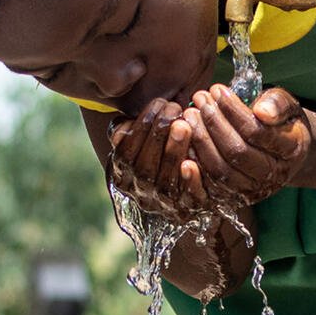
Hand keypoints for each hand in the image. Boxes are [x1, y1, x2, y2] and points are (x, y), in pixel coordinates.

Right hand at [107, 98, 207, 220]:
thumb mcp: (143, 141)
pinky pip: (188, 200)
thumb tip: (123, 125)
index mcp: (124, 176)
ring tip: (184, 125)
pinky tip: (192, 164)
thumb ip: (131, 132)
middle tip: (173, 109)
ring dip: (172, 153)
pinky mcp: (189, 211)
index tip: (158, 103)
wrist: (190, 191)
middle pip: (143, 168)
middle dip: (157, 135)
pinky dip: (189, 182)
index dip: (140, 128)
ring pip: (164, 184)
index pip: (125, 153)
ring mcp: (164, 205)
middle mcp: (140, 193)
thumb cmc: (164, 152)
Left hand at [182, 84, 310, 207]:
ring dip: (201, 141)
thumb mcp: (288, 106)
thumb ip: (278, 103)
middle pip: (238, 153)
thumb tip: (261, 111)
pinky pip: (211, 186)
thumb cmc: (282, 122)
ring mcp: (255, 190)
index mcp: (292, 150)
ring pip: (222, 171)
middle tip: (200, 100)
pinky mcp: (236, 197)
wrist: (285, 152)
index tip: (218, 90)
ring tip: (190, 115)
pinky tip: (186, 141)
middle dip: (214, 124)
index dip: (234, 111)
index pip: (257, 132)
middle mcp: (275, 175)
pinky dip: (196, 166)